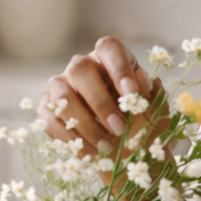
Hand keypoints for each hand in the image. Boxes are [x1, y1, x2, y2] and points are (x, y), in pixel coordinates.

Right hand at [40, 37, 152, 152]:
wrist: (123, 150)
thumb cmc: (139, 122)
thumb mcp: (153, 111)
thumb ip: (152, 100)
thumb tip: (148, 86)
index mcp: (110, 59)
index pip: (109, 48)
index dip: (119, 68)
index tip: (132, 92)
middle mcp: (82, 67)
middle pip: (80, 69)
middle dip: (100, 101)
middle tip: (120, 128)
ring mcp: (61, 85)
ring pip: (62, 94)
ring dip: (85, 122)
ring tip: (106, 146)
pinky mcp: (47, 107)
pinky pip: (49, 118)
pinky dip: (70, 137)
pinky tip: (91, 152)